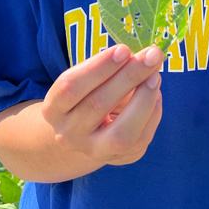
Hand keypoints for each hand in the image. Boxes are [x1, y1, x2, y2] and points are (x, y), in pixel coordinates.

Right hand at [41, 44, 164, 166]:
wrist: (85, 135)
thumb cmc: (88, 95)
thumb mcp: (89, 80)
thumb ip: (112, 66)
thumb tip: (147, 55)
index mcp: (53, 109)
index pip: (71, 86)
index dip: (99, 67)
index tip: (124, 49)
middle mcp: (68, 135)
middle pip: (98, 105)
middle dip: (129, 76)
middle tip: (151, 55)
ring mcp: (94, 151)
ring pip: (122, 133)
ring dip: (144, 99)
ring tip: (156, 76)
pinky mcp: (120, 159)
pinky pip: (142, 138)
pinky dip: (153, 112)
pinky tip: (155, 93)